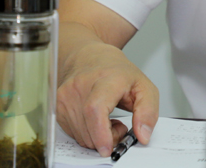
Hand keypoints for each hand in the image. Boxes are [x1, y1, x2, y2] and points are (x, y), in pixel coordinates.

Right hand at [57, 37, 159, 155]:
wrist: (90, 57)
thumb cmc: (117, 72)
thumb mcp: (143, 86)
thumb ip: (148, 111)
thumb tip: (143, 136)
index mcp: (105, 78)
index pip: (95, 109)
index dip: (101, 133)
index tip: (108, 147)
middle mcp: (81, 86)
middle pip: (90, 129)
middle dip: (107, 138)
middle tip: (118, 126)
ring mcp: (65, 96)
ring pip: (81, 136)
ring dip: (97, 136)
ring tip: (107, 118)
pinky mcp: (57, 107)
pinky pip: (73, 134)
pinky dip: (87, 133)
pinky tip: (94, 118)